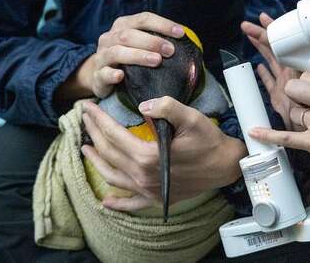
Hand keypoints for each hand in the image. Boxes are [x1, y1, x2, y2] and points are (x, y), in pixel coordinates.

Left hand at [80, 98, 245, 210]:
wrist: (225, 166)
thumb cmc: (208, 140)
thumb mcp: (191, 117)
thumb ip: (166, 107)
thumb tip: (142, 106)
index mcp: (148, 155)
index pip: (113, 134)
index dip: (98, 119)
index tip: (88, 107)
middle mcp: (143, 175)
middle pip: (108, 152)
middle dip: (93, 133)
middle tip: (84, 118)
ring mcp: (147, 189)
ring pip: (112, 176)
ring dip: (95, 161)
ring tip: (86, 148)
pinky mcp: (155, 198)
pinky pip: (130, 203)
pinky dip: (116, 203)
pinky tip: (106, 201)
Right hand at [86, 12, 185, 98]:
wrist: (100, 75)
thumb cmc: (128, 58)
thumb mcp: (140, 44)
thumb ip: (156, 40)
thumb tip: (186, 40)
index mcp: (122, 25)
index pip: (143, 19)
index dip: (162, 24)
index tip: (180, 33)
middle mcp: (109, 38)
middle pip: (129, 35)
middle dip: (152, 41)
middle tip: (170, 50)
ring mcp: (102, 56)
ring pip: (117, 52)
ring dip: (138, 55)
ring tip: (156, 61)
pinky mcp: (97, 75)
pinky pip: (104, 73)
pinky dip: (112, 74)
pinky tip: (122, 76)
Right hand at [241, 13, 301, 129]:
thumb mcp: (309, 92)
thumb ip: (300, 83)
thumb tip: (293, 75)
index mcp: (293, 70)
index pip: (281, 46)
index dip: (272, 32)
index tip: (263, 19)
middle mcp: (287, 74)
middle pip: (272, 50)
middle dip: (261, 35)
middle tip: (247, 24)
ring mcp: (283, 84)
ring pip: (270, 61)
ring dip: (260, 48)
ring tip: (249, 36)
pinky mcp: (278, 97)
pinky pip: (269, 81)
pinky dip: (264, 73)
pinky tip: (258, 66)